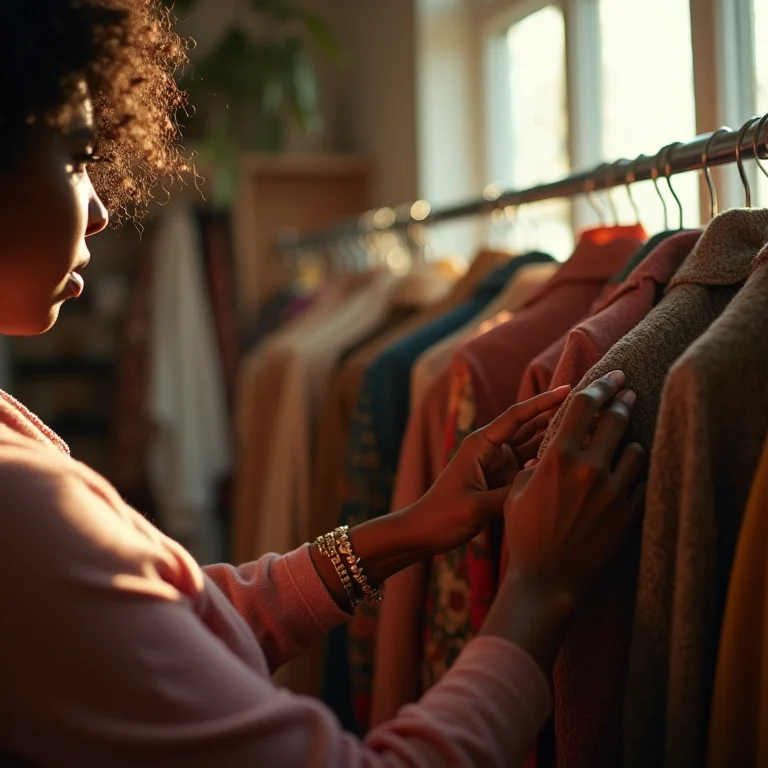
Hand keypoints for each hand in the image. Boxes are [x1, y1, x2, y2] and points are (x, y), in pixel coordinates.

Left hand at [406, 384, 570, 554]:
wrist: (424, 531)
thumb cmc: (444, 516)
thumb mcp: (478, 507)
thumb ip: (512, 494)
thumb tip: (546, 483)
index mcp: (481, 445)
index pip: (517, 417)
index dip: (543, 402)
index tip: (568, 389)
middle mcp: (492, 448)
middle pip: (529, 424)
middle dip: (556, 411)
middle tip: (587, 400)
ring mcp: (499, 462)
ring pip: (534, 441)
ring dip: (557, 431)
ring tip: (588, 419)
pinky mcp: (504, 476)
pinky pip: (531, 461)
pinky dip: (550, 456)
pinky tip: (573, 452)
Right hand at [504, 370, 646, 605]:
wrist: (545, 578)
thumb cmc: (523, 532)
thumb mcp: (517, 491)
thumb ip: (535, 464)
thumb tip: (549, 451)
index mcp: (557, 457)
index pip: (584, 405)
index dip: (599, 385)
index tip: (610, 376)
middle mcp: (588, 469)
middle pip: (616, 419)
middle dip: (623, 400)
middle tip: (628, 392)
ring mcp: (611, 492)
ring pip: (635, 450)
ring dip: (631, 439)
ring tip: (628, 437)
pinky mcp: (626, 515)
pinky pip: (640, 482)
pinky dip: (635, 474)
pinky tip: (629, 472)